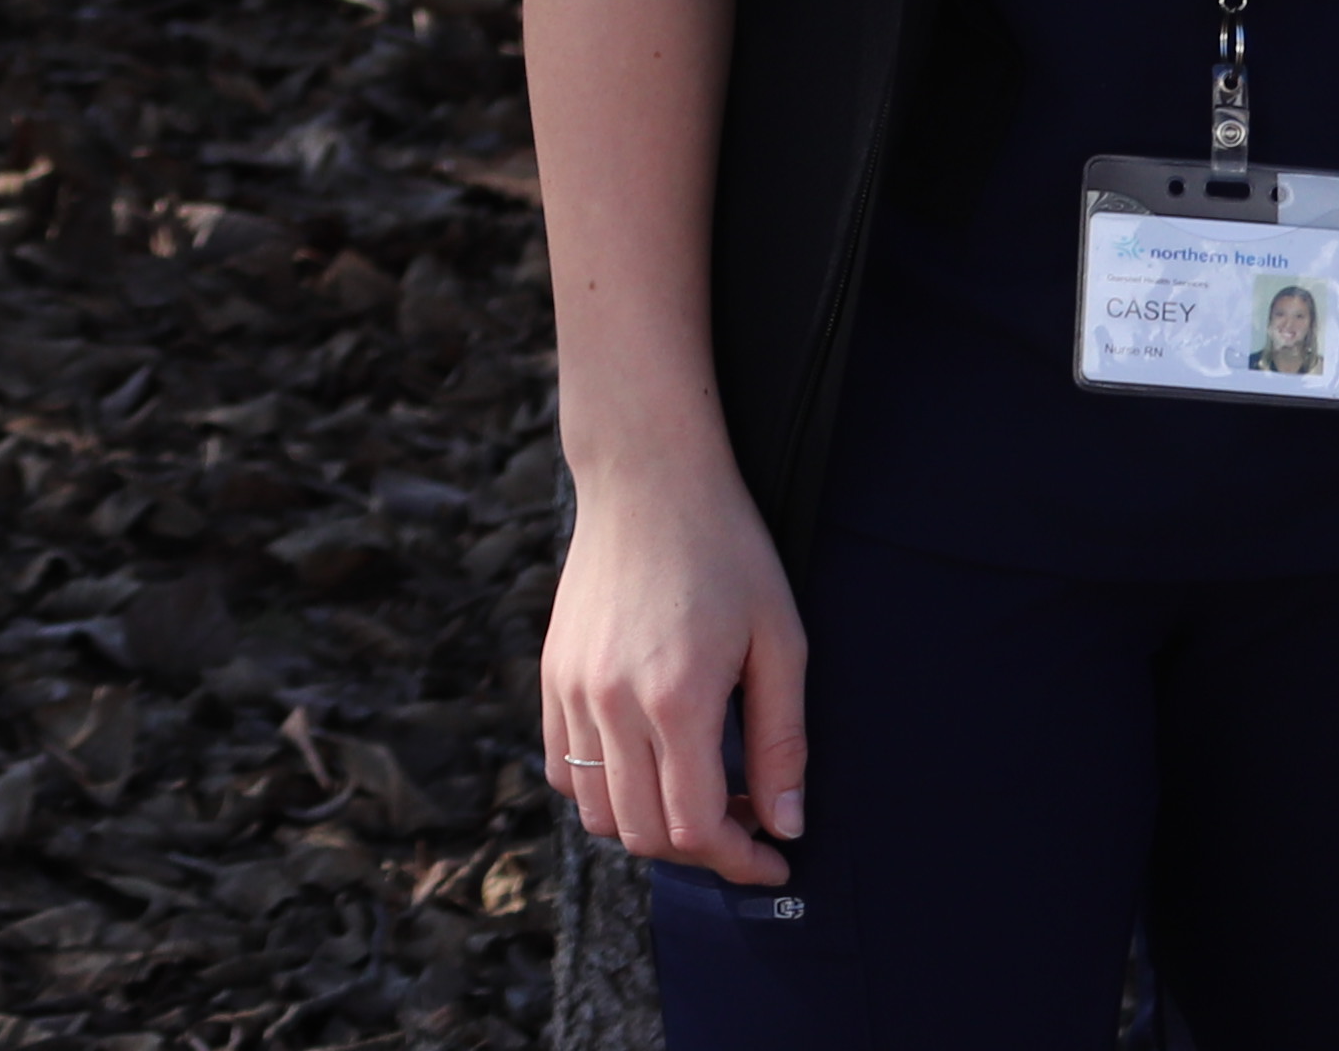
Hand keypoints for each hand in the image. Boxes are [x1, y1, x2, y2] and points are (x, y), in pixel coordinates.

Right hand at [540, 457, 803, 889]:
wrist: (647, 477)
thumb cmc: (727, 550)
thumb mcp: (781, 642)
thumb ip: (783, 742)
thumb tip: (785, 825)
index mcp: (677, 699)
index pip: (694, 829)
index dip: (738, 861)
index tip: (773, 858)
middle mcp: (613, 704)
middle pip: (644, 834)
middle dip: (701, 852)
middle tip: (743, 825)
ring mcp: (574, 690)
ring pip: (597, 812)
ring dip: (649, 826)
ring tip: (695, 795)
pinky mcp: (553, 675)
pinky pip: (561, 768)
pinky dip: (600, 791)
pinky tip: (645, 765)